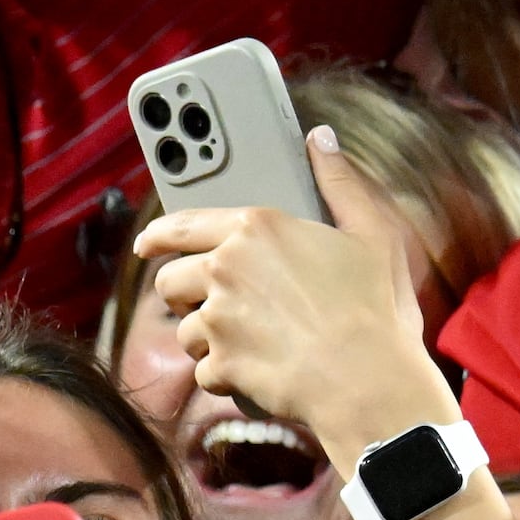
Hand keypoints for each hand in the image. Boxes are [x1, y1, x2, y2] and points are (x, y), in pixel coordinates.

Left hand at [128, 128, 449, 457]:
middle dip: (185, 295)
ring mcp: (217, 319)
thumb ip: (340, 183)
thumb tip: (320, 139)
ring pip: (185, 330)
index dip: (157, 236)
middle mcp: (225, 268)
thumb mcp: (372, 233)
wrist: (368, 380)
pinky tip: (258, 371)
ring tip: (249, 341)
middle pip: (170, 281)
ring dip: (208, 338)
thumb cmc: (375, 307)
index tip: (145, 244)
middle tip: (216, 303)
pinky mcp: (218, 363)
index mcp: (257, 228)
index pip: (182, 224)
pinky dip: (226, 375)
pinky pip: (205, 370)